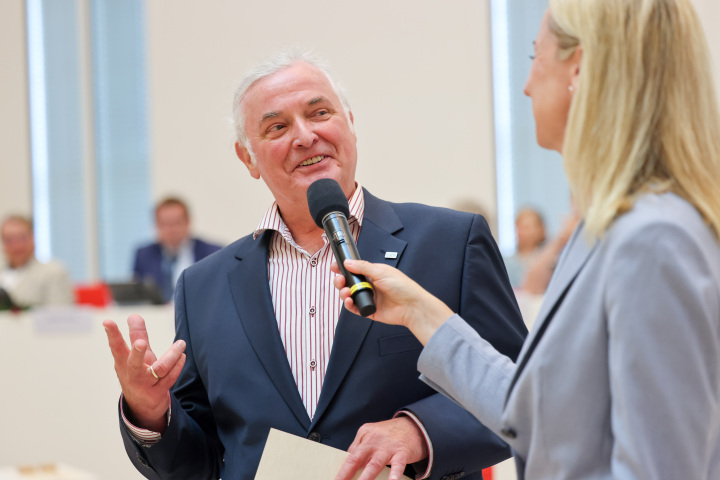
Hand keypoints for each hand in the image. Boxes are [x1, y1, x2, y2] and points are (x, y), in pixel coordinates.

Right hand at [103, 314, 186, 432]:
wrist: (142, 407)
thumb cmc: (138, 374)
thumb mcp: (135, 357)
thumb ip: (137, 336)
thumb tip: (134, 315)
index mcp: (123, 364)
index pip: (116, 347)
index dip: (112, 335)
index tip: (107, 321)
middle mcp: (132, 375)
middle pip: (134, 363)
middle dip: (137, 353)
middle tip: (141, 342)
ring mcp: (145, 385)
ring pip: (159, 369)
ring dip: (172, 355)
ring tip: (181, 344)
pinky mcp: (158, 393)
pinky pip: (170, 378)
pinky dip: (178, 366)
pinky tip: (182, 356)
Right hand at [331, 259, 451, 344]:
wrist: (412, 306)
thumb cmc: (402, 287)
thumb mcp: (381, 272)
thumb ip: (363, 267)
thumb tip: (347, 262)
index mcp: (373, 274)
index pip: (354, 270)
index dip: (343, 269)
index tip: (334, 267)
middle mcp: (370, 285)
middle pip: (349, 283)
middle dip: (341, 281)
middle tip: (339, 280)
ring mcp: (369, 298)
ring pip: (349, 295)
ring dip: (344, 292)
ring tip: (346, 292)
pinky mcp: (369, 310)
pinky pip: (354, 308)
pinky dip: (349, 304)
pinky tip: (349, 300)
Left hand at [334, 417, 427, 479]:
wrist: (415, 425)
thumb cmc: (391, 434)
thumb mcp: (373, 434)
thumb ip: (361, 447)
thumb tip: (349, 466)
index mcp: (364, 433)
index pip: (350, 455)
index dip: (342, 470)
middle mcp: (374, 439)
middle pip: (356, 458)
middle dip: (346, 473)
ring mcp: (388, 446)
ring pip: (374, 464)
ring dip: (365, 478)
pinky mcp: (402, 452)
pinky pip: (397, 466)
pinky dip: (394, 475)